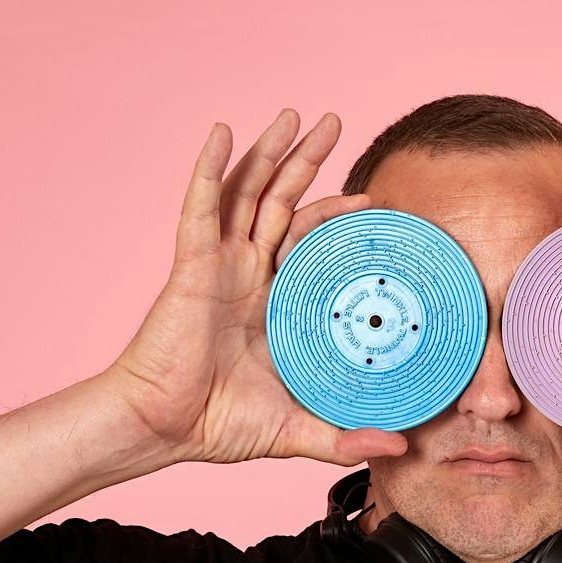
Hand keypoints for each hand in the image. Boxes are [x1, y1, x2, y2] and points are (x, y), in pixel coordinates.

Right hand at [102, 110, 410, 466]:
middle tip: (335, 122)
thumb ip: (345, 437)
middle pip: (282, 201)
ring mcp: (219, 265)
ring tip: (292, 114)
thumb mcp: (296, 429)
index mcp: (273, 301)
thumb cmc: (217, 424)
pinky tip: (222, 133)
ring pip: (247, 193)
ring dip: (269, 152)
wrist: (162, 428)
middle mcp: (247, 274)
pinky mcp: (191, 265)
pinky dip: (210, 168)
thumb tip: (399, 448)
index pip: (310, 243)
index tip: (376, 204)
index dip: (338, 219)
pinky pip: (201, 208)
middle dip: (306, 160)